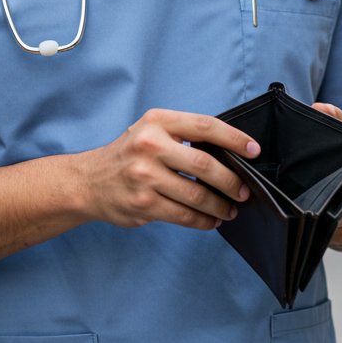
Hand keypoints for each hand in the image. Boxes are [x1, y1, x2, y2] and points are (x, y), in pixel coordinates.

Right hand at [75, 110, 258, 231]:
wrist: (88, 181)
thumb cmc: (128, 154)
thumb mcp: (151, 131)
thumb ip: (183, 136)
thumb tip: (229, 154)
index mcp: (157, 122)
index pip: (205, 126)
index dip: (234, 138)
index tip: (254, 150)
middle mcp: (150, 146)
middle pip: (204, 164)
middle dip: (231, 181)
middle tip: (244, 190)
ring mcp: (145, 176)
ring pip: (196, 195)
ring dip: (220, 205)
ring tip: (230, 209)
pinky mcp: (143, 203)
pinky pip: (183, 215)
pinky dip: (203, 221)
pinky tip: (211, 220)